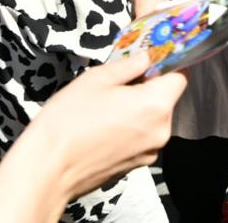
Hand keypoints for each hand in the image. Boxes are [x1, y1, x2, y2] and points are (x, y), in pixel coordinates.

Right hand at [23, 52, 185, 200]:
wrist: (47, 169)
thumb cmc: (69, 121)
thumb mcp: (97, 79)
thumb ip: (129, 65)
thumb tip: (146, 58)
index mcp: (156, 105)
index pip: (180, 77)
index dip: (165, 67)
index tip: (147, 64)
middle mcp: (161, 131)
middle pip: (167, 100)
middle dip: (148, 89)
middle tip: (117, 86)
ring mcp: (149, 152)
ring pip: (154, 120)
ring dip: (138, 110)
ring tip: (105, 109)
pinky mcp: (136, 165)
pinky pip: (142, 138)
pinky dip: (130, 129)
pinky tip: (103, 128)